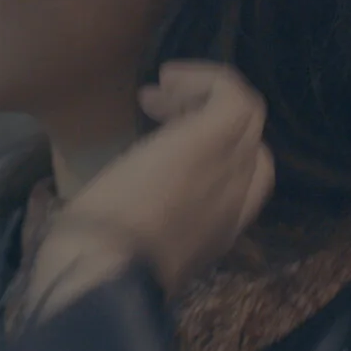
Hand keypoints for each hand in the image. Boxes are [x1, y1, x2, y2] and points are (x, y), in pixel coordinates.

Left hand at [37, 62, 275, 299]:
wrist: (103, 272)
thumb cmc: (100, 267)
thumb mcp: (135, 248)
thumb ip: (151, 228)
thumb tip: (128, 211)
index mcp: (219, 231)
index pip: (246, 182)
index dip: (217, 154)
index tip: (167, 143)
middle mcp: (237, 201)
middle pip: (250, 142)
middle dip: (210, 119)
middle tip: (159, 109)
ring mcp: (230, 168)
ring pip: (246, 114)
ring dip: (203, 93)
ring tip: (158, 91)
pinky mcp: (212, 139)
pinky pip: (232, 94)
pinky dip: (204, 78)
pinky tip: (166, 78)